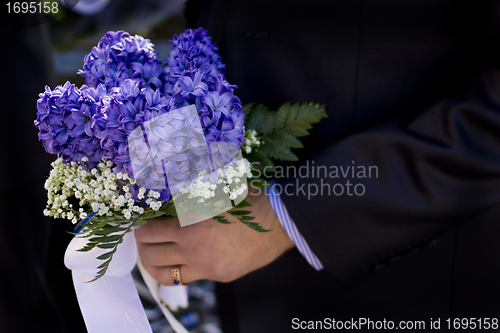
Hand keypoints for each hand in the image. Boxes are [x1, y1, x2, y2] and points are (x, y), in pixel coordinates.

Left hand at [135, 187, 294, 284]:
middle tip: (144, 237)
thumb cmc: (248, 199)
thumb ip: (187, 201)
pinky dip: (180, 269)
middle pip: (151, 256)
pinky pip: (190, 277)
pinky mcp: (219, 276)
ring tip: (155, 253)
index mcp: (191, 227)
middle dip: (142, 245)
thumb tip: (163, 201)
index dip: (140, 227)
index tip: (141, 222)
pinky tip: (183, 258)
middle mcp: (195, 252)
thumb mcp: (213, 193)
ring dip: (154, 264)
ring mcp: (207, 268)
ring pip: (165, 275)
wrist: (280, 220)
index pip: (149, 233)